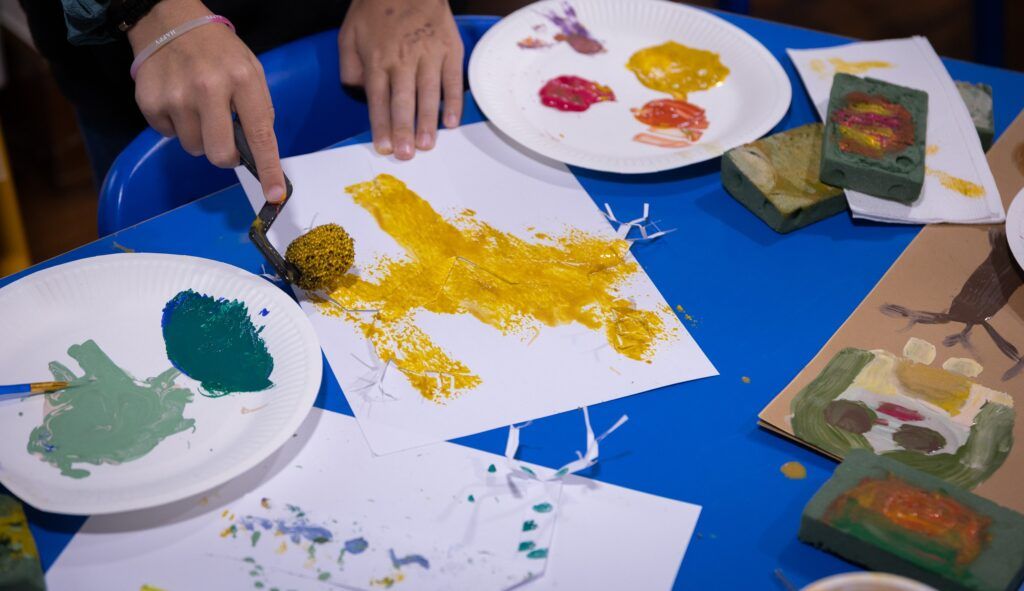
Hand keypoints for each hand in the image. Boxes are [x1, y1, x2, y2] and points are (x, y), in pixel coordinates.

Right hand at [129, 0, 285, 201]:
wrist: (169, 21)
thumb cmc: (218, 52)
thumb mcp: (250, 71)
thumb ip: (257, 111)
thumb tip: (259, 154)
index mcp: (241, 80)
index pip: (259, 135)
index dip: (268, 168)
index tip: (274, 194)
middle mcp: (208, 88)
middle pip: (220, 154)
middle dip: (226, 156)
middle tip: (224, 138)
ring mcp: (176, 96)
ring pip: (193, 148)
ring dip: (199, 136)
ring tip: (198, 106)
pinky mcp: (150, 101)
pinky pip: (169, 135)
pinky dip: (176, 125)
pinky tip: (178, 99)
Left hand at [339, 0, 463, 159]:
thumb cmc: (376, 10)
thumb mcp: (349, 34)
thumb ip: (350, 68)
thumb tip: (360, 94)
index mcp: (378, 59)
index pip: (378, 99)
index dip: (381, 125)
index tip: (384, 147)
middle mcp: (403, 60)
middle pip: (403, 100)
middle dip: (404, 129)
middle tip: (406, 154)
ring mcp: (429, 55)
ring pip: (428, 94)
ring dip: (428, 122)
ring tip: (427, 145)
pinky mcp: (450, 50)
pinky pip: (453, 80)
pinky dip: (453, 102)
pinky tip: (451, 122)